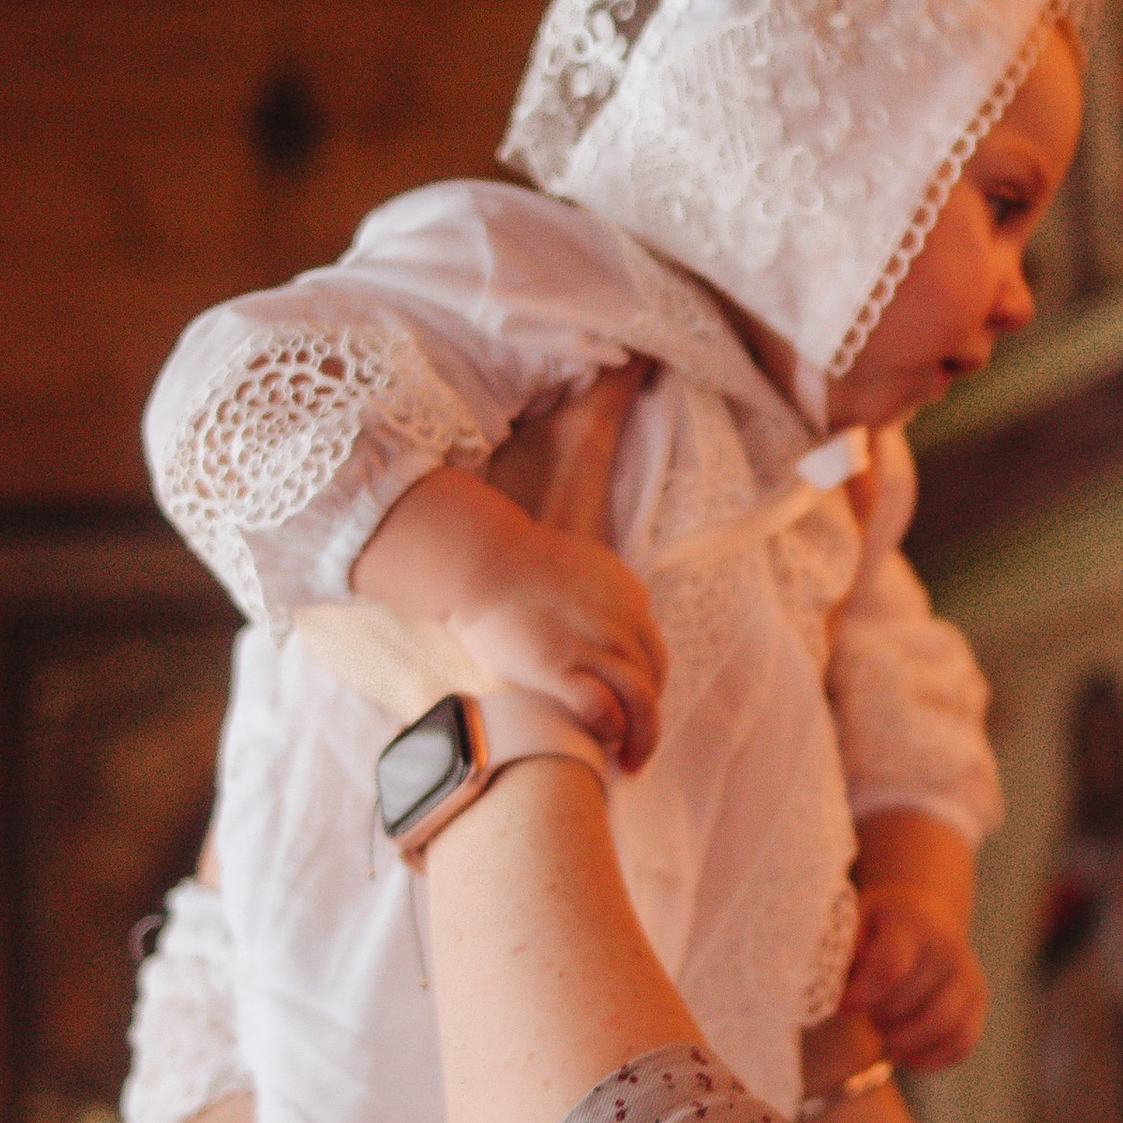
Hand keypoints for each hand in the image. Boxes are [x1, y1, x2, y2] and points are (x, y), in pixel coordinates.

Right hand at [466, 360, 664, 764]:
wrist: (472, 552)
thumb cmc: (515, 521)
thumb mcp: (570, 478)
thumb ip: (603, 423)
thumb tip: (642, 360)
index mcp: (622, 585)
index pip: (650, 640)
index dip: (644, 673)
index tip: (633, 697)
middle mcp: (620, 614)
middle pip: (650, 671)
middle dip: (646, 709)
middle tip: (635, 742)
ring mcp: (591, 643)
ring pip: (637, 700)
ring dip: (638, 735)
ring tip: (629, 763)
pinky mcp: (560, 669)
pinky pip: (602, 710)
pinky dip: (608, 733)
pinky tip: (604, 751)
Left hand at [843, 882, 986, 1069]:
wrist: (929, 909)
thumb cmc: (880, 922)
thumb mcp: (855, 920)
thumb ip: (843, 952)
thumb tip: (835, 994)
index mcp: (912, 923)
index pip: (890, 970)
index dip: (862, 996)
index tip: (845, 1005)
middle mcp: (947, 948)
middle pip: (908, 1004)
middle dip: (877, 1016)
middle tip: (864, 1011)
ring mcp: (968, 975)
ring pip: (941, 1026)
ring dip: (904, 1040)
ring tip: (883, 1030)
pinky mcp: (978, 1000)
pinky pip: (962, 1041)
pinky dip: (932, 1058)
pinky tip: (906, 1054)